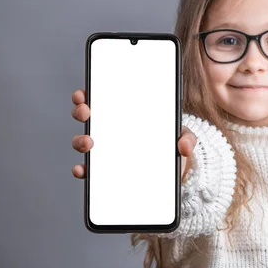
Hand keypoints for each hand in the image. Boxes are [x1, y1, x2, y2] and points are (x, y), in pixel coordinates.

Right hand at [71, 89, 196, 181]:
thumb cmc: (172, 147)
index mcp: (125, 115)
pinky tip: (82, 169)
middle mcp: (111, 131)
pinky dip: (82, 170)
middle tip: (86, 111)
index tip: (83, 93)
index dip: (86, 95)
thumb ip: (188, 138)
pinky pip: (89, 170)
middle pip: (87, 117)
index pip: (101, 100)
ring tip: (89, 142)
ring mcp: (106, 151)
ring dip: (80, 140)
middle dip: (80, 111)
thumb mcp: (183, 136)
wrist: (173, 174)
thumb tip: (184, 147)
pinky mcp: (106, 173)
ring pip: (83, 142)